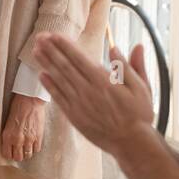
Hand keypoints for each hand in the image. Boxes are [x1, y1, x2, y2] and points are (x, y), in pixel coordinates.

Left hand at [2, 94, 47, 160]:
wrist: (30, 100)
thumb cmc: (17, 107)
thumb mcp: (7, 122)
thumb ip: (9, 135)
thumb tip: (10, 144)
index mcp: (7, 136)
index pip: (7, 154)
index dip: (9, 154)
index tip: (11, 152)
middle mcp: (17, 140)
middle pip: (18, 158)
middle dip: (18, 155)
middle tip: (19, 150)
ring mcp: (29, 139)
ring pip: (28, 155)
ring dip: (27, 152)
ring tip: (27, 146)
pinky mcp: (38, 137)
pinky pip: (37, 149)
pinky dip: (35, 147)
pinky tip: (33, 142)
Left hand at [32, 33, 155, 157]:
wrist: (131, 143)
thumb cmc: (138, 114)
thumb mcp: (142, 88)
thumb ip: (130, 66)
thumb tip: (116, 47)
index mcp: (104, 81)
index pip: (79, 58)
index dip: (65, 46)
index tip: (54, 35)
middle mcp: (88, 91)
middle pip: (65, 66)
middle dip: (51, 50)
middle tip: (39, 36)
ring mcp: (79, 104)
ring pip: (59, 80)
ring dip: (46, 64)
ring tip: (36, 51)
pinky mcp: (75, 116)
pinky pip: (59, 98)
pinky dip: (49, 86)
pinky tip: (42, 75)